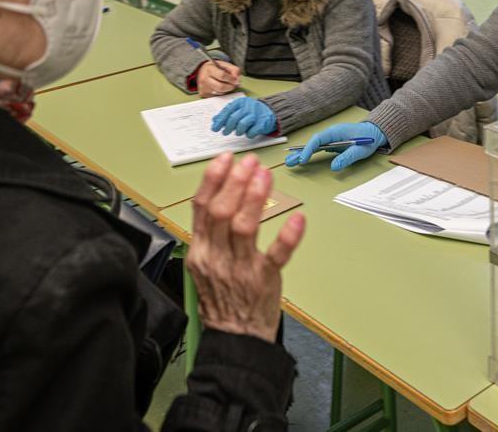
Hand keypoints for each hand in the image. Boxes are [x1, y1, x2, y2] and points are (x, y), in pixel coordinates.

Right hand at [186, 154, 304, 342]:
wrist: (234, 337)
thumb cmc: (223, 297)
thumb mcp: (205, 264)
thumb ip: (211, 234)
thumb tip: (222, 194)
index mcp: (200, 251)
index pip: (201, 208)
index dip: (213, 180)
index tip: (226, 159)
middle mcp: (216, 257)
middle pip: (221, 212)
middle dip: (236, 182)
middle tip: (250, 163)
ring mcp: (239, 269)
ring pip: (244, 227)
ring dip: (255, 198)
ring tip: (265, 176)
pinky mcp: (263, 279)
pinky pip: (276, 255)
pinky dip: (287, 236)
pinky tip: (297, 218)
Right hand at [197, 60, 240, 96]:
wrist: (201, 71)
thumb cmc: (215, 68)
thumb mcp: (225, 65)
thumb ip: (234, 70)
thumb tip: (238, 79)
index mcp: (209, 69)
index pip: (222, 75)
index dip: (231, 79)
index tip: (236, 80)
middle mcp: (204, 79)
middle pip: (221, 87)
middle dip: (230, 86)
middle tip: (233, 85)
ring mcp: (203, 87)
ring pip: (220, 92)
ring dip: (226, 90)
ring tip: (227, 85)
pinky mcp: (203, 94)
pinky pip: (216, 96)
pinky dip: (221, 92)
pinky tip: (221, 88)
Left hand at [211, 96, 276, 137]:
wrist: (269, 111)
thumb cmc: (250, 111)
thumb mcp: (238, 109)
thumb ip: (226, 114)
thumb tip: (215, 120)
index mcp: (240, 102)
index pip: (227, 111)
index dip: (220, 121)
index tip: (215, 128)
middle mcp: (248, 107)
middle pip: (233, 118)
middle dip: (227, 127)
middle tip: (225, 132)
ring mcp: (256, 114)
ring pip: (242, 125)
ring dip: (238, 131)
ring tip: (238, 132)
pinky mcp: (262, 123)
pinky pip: (252, 131)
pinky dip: (249, 134)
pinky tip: (249, 133)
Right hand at [285, 122, 386, 171]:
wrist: (375, 132)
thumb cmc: (368, 139)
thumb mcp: (360, 150)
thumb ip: (347, 157)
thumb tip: (334, 167)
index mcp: (336, 131)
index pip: (318, 139)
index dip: (308, 149)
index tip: (302, 159)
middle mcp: (331, 134)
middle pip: (312, 143)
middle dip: (300, 152)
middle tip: (289, 161)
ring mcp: (331, 139)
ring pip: (314, 146)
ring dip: (302, 154)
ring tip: (290, 162)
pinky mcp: (332, 144)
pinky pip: (318, 149)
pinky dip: (310, 154)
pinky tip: (301, 160)